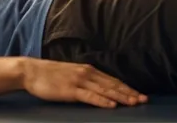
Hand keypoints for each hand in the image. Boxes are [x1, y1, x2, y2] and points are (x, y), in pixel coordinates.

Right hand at [20, 58, 146, 108]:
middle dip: (129, 93)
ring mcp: (79, 81)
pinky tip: (111, 105)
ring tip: (133, 102)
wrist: (32, 71)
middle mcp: (87, 73)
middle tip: (144, 100)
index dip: (127, 88)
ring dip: (121, 97)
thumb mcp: (72, 74)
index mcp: (89, 70)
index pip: (113, 80)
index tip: (140, 94)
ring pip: (105, 90)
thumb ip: (86, 80)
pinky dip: (102, 101)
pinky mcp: (71, 90)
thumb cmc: (51, 75)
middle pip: (113, 85)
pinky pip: (90, 96)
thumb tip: (100, 88)